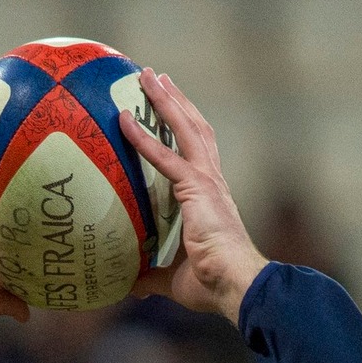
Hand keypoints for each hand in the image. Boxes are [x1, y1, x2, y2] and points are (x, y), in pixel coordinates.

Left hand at [120, 70, 268, 325]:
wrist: (236, 286)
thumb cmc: (212, 286)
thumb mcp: (173, 279)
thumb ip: (153, 275)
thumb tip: (132, 284)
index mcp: (210, 198)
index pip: (195, 152)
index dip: (181, 129)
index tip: (165, 107)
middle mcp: (212, 181)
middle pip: (194, 128)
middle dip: (175, 100)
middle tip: (155, 77)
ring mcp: (207, 181)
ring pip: (186, 128)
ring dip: (166, 100)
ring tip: (148, 76)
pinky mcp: (198, 188)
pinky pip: (165, 156)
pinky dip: (143, 137)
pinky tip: (125, 120)